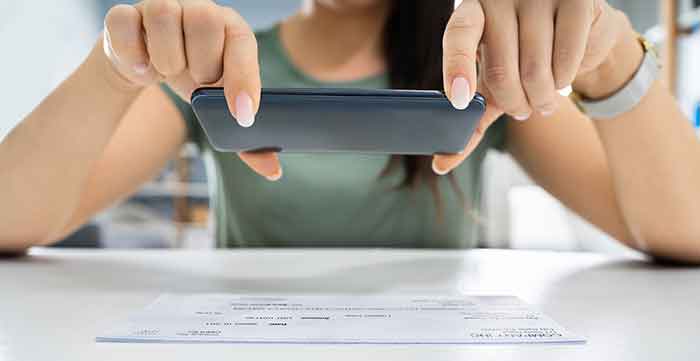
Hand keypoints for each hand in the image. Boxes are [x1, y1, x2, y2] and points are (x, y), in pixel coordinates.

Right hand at [103, 0, 280, 179]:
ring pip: (164, 15)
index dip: (245, 78)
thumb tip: (272, 170)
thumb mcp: (221, 107)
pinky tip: (142, 70)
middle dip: (203, 64)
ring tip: (170, 72)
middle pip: (204, 20)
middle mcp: (198, 9)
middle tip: (198, 82)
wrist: (145, 68)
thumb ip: (247, 141)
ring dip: (167, 58)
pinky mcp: (125, 15)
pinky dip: (133, 52)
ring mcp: (160, 7)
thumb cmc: (194, 82)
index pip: (243, 42)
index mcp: (231, 28)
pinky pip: (125, 21)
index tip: (243, 115)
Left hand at [433, 0, 630, 173]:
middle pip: (501, 69)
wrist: (580, 39)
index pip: (458, 35)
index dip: (457, 67)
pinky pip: (567, 58)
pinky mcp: (576, 0)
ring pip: (535, 69)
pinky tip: (563, 79)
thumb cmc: (525, 63)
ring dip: (541, 98)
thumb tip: (441, 162)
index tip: (459, 101)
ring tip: (544, 99)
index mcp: (472, 11)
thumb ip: (470, 120)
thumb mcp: (494, 89)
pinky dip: (565, 80)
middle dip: (514, 103)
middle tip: (523, 111)